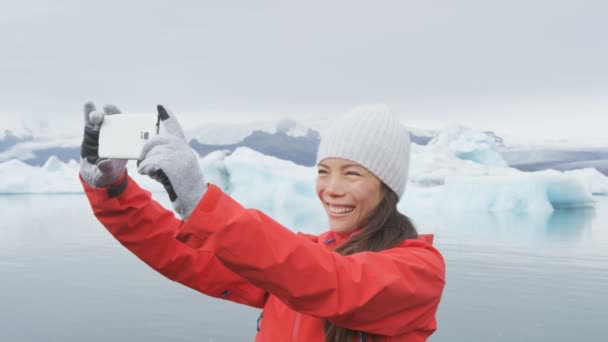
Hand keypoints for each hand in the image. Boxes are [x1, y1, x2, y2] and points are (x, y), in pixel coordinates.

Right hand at [79, 102, 127, 186]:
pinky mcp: (90, 134)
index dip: (128, 120)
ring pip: (102, 121)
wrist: (93, 176)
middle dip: (113, 113)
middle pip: (115, 122)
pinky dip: (88, 113)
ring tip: (94, 112)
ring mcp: (102, 134)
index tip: (124, 116)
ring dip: (99, 114)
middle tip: (107, 109)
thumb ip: (106, 169)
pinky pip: (89, 122)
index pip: (128, 130)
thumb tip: (106, 162)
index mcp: (123, 145)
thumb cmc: (106, 175)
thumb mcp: (106, 174)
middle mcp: (114, 137)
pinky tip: (88, 104)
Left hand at [137, 105, 206, 219]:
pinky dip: (146, 168)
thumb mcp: (179, 168)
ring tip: (150, 172)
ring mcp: (179, 156)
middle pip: (156, 140)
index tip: (160, 106)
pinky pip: (152, 161)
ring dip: (146, 163)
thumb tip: (150, 153)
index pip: (175, 128)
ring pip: (152, 153)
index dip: (167, 117)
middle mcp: (183, 149)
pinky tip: (148, 173)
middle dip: (145, 150)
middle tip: (142, 161)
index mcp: (184, 149)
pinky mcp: (172, 164)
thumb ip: (168, 157)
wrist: (195, 200)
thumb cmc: (184, 187)